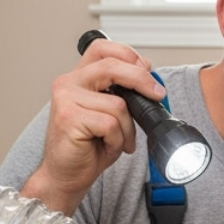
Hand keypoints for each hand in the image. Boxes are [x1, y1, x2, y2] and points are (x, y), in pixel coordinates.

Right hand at [25, 38, 166, 214]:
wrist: (66, 175)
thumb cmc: (88, 147)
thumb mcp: (110, 114)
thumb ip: (123, 94)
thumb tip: (151, 83)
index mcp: (79, 78)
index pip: (103, 48)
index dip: (129, 54)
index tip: (147, 70)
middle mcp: (68, 83)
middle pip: (113, 66)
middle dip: (142, 80)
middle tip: (157, 94)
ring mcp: (66, 98)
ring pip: (118, 104)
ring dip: (127, 128)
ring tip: (117, 140)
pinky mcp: (69, 117)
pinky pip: (110, 124)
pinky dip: (117, 139)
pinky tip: (106, 146)